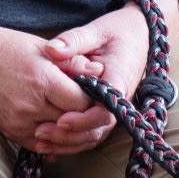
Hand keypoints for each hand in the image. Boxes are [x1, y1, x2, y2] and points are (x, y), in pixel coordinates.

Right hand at [0, 22, 115, 155]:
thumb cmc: (6, 47)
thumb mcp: (43, 48)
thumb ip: (73, 62)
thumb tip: (100, 72)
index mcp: (42, 81)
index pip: (82, 103)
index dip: (93, 99)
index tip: (96, 93)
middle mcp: (30, 106)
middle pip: (73, 123)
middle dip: (86, 117)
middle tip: (94, 110)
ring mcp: (18, 122)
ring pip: (58, 138)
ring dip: (72, 133)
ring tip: (81, 121)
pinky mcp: (9, 131)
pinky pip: (40, 145)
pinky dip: (53, 140)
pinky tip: (62, 132)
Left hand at [38, 3, 149, 150]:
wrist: (139, 35)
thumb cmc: (118, 31)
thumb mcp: (97, 30)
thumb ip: (75, 40)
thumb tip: (51, 50)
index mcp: (118, 81)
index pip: (104, 110)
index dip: (83, 119)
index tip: (61, 119)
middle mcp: (119, 100)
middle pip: (97, 129)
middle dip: (69, 136)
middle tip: (40, 132)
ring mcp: (114, 109)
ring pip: (94, 135)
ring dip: (68, 142)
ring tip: (39, 141)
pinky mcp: (105, 111)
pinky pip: (91, 132)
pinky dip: (71, 141)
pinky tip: (49, 147)